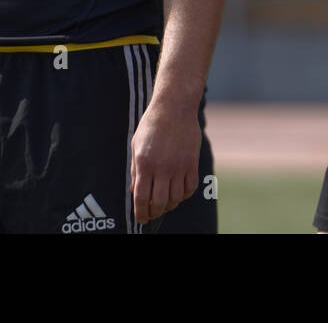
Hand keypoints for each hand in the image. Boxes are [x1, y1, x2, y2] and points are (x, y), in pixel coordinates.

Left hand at [130, 102, 200, 223]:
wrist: (174, 107)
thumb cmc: (151, 125)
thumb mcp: (136, 147)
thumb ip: (136, 171)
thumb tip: (135, 192)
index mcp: (144, 163)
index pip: (141, 198)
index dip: (141, 213)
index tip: (141, 219)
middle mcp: (162, 167)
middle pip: (159, 202)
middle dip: (154, 213)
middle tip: (152, 213)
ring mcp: (179, 166)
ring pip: (176, 198)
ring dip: (170, 205)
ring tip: (165, 204)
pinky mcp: (192, 162)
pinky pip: (190, 187)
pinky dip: (185, 195)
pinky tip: (179, 193)